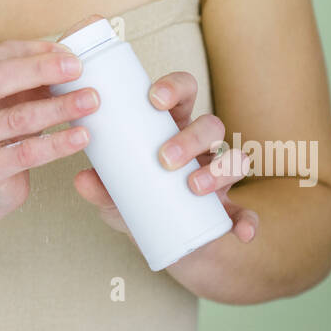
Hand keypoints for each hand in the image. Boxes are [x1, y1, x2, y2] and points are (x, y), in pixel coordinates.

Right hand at [0, 36, 101, 214]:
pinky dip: (57, 144)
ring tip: (89, 100)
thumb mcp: (7, 92)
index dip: (32, 51)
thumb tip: (74, 46)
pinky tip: (81, 136)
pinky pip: (25, 154)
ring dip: (58, 107)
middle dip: (42, 71)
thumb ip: (30, 68)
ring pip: (15, 118)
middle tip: (78, 68)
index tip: (67, 51)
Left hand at [73, 65, 258, 245]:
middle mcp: (201, 147)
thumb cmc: (137, 202)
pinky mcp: (230, 211)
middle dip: (191, 137)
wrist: (161, 244)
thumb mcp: (113, 195)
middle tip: (164, 158)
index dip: (174, 87)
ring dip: (219, 170)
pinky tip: (242, 232)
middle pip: (210, 125)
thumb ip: (99, 187)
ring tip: (193, 187)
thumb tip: (82, 178)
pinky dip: (249, 221)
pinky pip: (247, 213)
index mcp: (172, 128)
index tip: (153, 98)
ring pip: (235, 159)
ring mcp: (218, 177)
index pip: (183, 92)